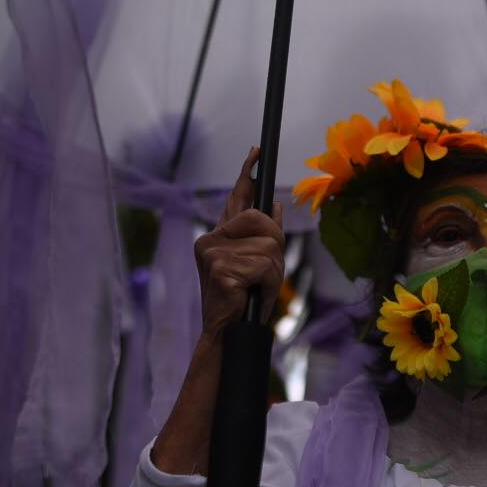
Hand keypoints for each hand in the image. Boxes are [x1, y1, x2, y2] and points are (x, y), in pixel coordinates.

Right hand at [194, 147, 285, 339]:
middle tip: (264, 275)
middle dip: (274, 247)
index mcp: (220, 236)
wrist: (227, 333)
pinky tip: (252, 295)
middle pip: (261, 221)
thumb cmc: (243, 302)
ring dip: (272, 272)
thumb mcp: (259, 264)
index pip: (236, 199)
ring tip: (256, 289)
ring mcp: (213, 252)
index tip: (256, 153)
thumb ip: (263, 237)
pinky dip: (267, 283)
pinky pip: (264, 265)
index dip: (246, 175)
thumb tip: (273, 205)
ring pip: (267, 246)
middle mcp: (212, 239)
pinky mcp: (220, 268)